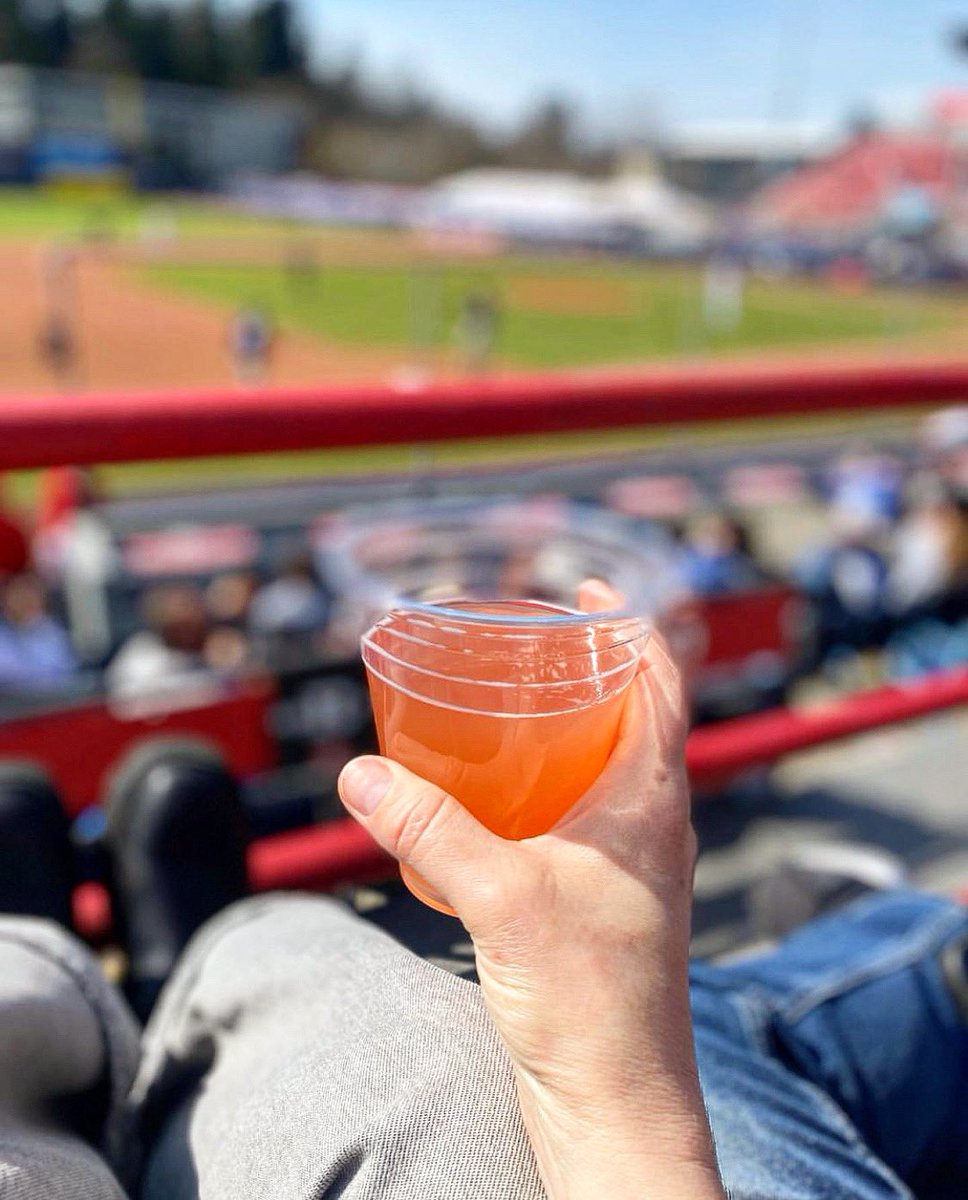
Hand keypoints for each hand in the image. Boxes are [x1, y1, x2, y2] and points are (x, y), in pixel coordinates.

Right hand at [338, 582, 721, 1198]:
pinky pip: (580, 822)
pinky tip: (491, 806)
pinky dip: (543, 792)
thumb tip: (363, 774)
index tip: (587, 591)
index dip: (629, 629)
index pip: (662, 686)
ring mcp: (631, 866)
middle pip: (633, 720)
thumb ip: (429, 831)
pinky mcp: (603, 903)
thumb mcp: (501, 896)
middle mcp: (652, 825)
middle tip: (527, 647)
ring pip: (606, 772)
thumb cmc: (590, 1001)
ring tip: (505, 713)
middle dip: (587, 674)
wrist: (614, 1103)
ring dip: (565, 732)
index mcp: (653, 802)